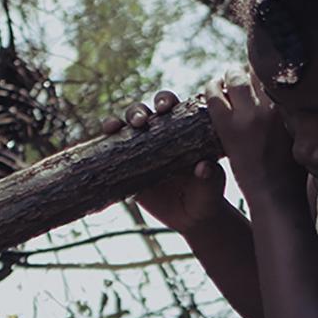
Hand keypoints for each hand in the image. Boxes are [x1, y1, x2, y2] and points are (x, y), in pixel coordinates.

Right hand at [102, 90, 224, 231]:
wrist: (191, 217)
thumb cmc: (207, 195)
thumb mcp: (212, 186)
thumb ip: (212, 175)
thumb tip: (203, 167)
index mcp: (181, 129)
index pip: (171, 107)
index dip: (165, 101)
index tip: (165, 107)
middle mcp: (158, 134)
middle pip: (143, 111)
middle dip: (138, 111)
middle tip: (142, 121)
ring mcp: (140, 149)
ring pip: (125, 127)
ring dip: (118, 121)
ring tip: (116, 128)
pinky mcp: (126, 166)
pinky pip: (112, 150)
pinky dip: (106, 140)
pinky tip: (104, 136)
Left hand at [205, 69, 301, 205]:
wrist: (277, 195)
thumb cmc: (295, 171)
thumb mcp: (304, 136)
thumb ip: (299, 115)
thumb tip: (301, 98)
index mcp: (294, 108)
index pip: (279, 74)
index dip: (269, 69)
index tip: (265, 70)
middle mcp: (273, 107)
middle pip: (258, 72)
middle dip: (250, 69)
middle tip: (244, 72)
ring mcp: (250, 116)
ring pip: (236, 78)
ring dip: (231, 75)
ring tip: (229, 77)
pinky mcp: (229, 127)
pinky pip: (214, 96)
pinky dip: (213, 87)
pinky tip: (213, 87)